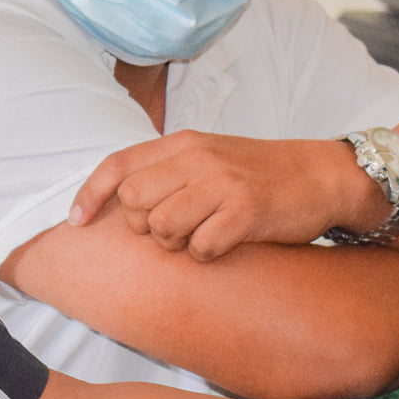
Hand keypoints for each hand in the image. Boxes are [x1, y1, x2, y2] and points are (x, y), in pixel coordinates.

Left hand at [68, 132, 378, 260]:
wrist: (323, 175)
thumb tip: (116, 201)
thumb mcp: (209, 158)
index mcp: (184, 143)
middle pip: (134, 203)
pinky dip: (207, 255)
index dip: (90, 195)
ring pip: (162, 229)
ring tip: (202, 236)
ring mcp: (222, 184)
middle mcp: (198, 158)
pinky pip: (200, 248)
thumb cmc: (259, 174)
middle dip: (144, 227)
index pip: (118, 165)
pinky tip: (226, 244)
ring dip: (176, 244)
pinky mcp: (246, 212)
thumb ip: (167, 171)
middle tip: (174, 229)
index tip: (75, 222)